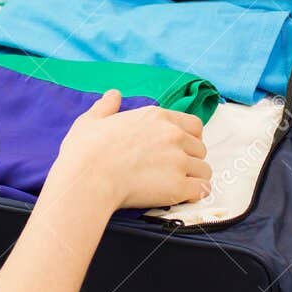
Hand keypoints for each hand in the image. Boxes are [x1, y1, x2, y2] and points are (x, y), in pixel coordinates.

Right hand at [44, 92, 209, 213]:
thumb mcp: (92, 120)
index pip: (193, 125)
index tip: (177, 149)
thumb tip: (113, 95)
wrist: (88, 178)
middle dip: (190, 160)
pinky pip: (202, 189)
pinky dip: (195, 194)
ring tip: (177, 186)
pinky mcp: (179, 185)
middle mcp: (173, 135)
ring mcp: (178, 160)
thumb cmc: (86, 151)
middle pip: (200, 148)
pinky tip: (182, 196)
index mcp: (156, 117)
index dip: (189, 139)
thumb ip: (106, 107)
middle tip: (172, 171)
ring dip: (194, 178)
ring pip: (204, 170)